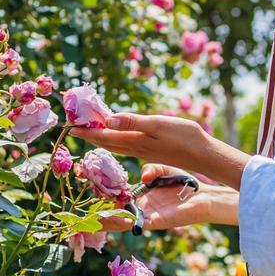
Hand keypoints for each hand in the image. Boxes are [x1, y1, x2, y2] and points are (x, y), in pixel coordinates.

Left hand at [71, 112, 251, 189]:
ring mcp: (143, 151)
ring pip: (115, 144)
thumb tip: (107, 120)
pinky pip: (125, 145)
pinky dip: (115, 140)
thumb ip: (132, 122)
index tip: (70, 126)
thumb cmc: (184, 137)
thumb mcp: (157, 125)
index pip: (104, 135)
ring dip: (101, 138)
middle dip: (90, 135)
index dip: (87, 131)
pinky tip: (116, 137)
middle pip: (106, 142)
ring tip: (90, 131)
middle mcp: (135, 148)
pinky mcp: (151, 152)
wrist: (204, 155)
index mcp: (134, 141)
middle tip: (73, 128)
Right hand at [98, 164, 208, 232]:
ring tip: (95, 221)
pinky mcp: (158, 221)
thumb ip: (151, 170)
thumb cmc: (182, 183)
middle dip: (99, 216)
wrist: (202, 195)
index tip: (87, 192)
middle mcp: (140, 208)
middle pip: (115, 214)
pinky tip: (120, 220)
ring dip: (110, 222)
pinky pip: (140, 223)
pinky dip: (129, 223)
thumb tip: (143, 176)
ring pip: (124, 223)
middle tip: (83, 214)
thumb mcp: (163, 171)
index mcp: (138, 196)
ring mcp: (147, 216)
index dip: (102, 196)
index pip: (115, 198)